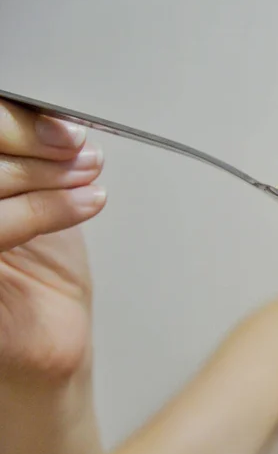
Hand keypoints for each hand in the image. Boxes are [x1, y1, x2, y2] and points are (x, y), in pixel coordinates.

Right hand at [0, 99, 105, 385]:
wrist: (47, 340)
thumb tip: (51, 114)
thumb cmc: (38, 274)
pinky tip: (89, 200)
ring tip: (87, 173)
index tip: (62, 124)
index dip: (12, 119)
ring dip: (44, 173)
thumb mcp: (34, 200)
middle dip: (26, 138)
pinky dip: (46, 207)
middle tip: (75, 146)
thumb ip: (30, 159)